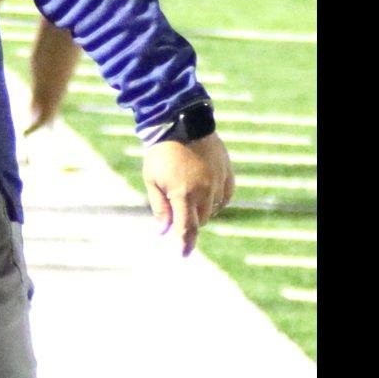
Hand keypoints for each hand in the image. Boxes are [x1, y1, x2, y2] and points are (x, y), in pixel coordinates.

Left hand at [145, 134, 235, 256]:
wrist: (181, 122)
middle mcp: (204, 190)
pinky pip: (226, 196)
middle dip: (190, 222)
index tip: (184, 255)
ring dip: (203, 211)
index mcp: (183, 194)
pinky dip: (217, 201)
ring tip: (188, 196)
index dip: (186, 243)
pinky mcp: (227, 172)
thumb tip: (164, 231)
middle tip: (179, 214)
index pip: (188, 228)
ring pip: (214, 209)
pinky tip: (207, 196)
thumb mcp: (152, 180)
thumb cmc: (161, 152)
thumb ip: (160, 207)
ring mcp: (218, 181)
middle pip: (201, 219)